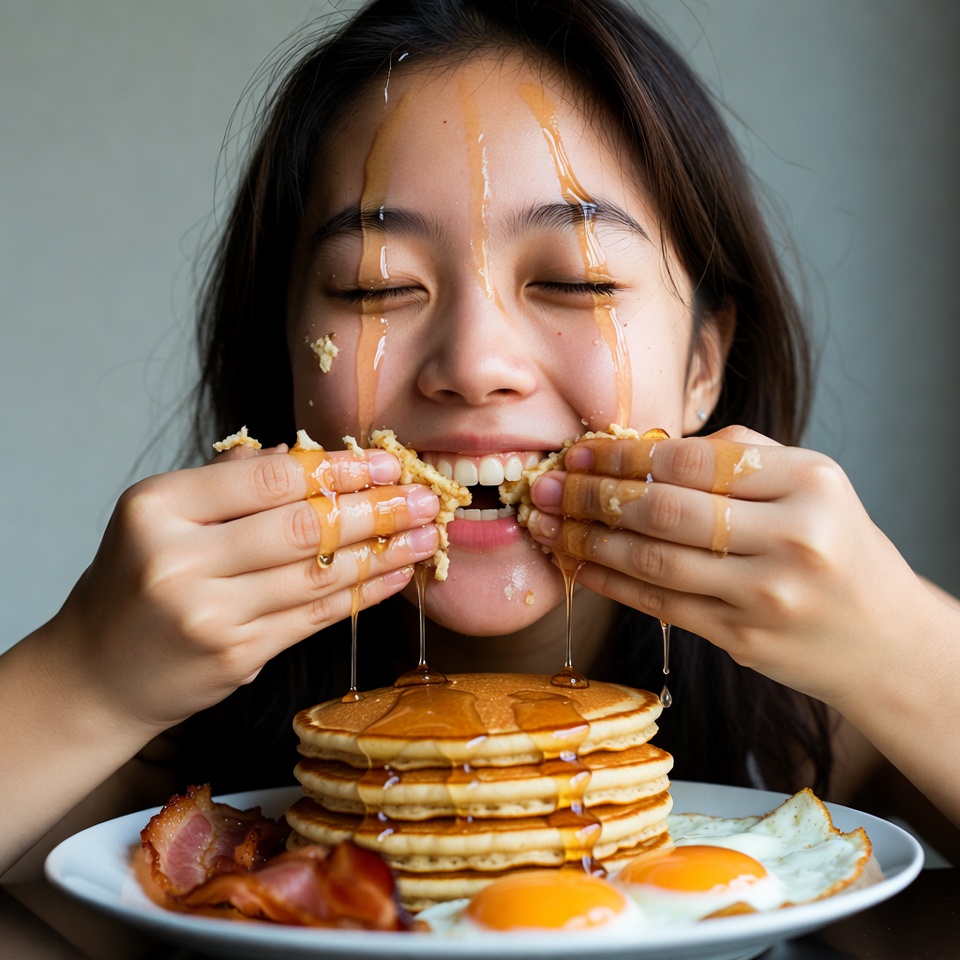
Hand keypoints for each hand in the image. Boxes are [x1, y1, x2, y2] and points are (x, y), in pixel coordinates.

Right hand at [49, 444, 439, 728]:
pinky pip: (316, 616)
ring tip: (426, 534)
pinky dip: (363, 593)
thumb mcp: (162, 516)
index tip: (386, 463)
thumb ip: (228, 483)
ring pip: (319, 575)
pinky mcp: (237, 657)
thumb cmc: (136, 581)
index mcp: (158, 508)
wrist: (96, 673)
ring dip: (384, 552)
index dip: (339, 468)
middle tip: (426, 497)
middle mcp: (181, 561)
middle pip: (303, 527)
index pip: (270, 478)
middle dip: (378, 509)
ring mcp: (210, 615)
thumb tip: (307, 454)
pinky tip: (396, 575)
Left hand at [524, 425, 928, 706]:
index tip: (580, 450)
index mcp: (808, 484)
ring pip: (654, 562)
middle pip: (666, 511)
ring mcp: (765, 596)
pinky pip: (660, 605)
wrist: (883, 638)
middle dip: (593, 496)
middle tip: (547, 485)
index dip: (625, 454)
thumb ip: (736, 454)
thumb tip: (647, 445)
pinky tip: (578, 564)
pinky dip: (611, 583)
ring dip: (588, 542)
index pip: (694, 461)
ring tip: (548, 525)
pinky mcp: (742, 639)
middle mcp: (790, 539)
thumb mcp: (809, 483)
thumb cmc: (835, 545)